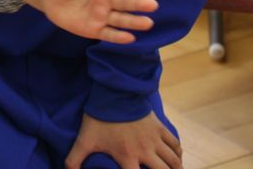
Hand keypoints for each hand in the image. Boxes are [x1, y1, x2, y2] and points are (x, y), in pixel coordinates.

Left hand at [16, 0, 156, 43]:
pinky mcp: (94, 29)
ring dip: (134, 22)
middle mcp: (107, 0)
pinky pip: (108, 34)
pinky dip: (118, 37)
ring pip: (120, 19)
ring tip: (147, 23)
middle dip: (138, 4)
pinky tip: (130, 38)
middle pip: (125, 3)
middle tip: (152, 5)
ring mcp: (102, 15)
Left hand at [65, 112, 181, 168]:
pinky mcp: (159, 127)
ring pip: (173, 161)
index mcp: (126, 156)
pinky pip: (175, 144)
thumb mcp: (84, 139)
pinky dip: (178, 154)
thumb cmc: (99, 117)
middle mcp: (144, 151)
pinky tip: (176, 159)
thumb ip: (74, 159)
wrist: (113, 92)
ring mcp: (154, 139)